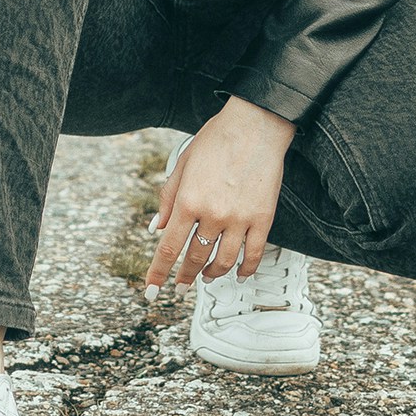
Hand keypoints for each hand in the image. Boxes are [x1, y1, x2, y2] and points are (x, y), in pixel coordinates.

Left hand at [144, 98, 294, 289]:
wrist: (254, 125)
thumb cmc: (216, 140)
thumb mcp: (182, 165)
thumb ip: (168, 199)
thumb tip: (157, 228)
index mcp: (188, 201)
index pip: (168, 247)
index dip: (158, 273)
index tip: (152, 290)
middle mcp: (212, 214)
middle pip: (195, 259)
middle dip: (184, 278)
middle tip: (180, 287)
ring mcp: (239, 219)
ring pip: (224, 261)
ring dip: (212, 274)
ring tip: (207, 278)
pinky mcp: (263, 218)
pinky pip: (254, 254)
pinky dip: (245, 269)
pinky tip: (239, 274)